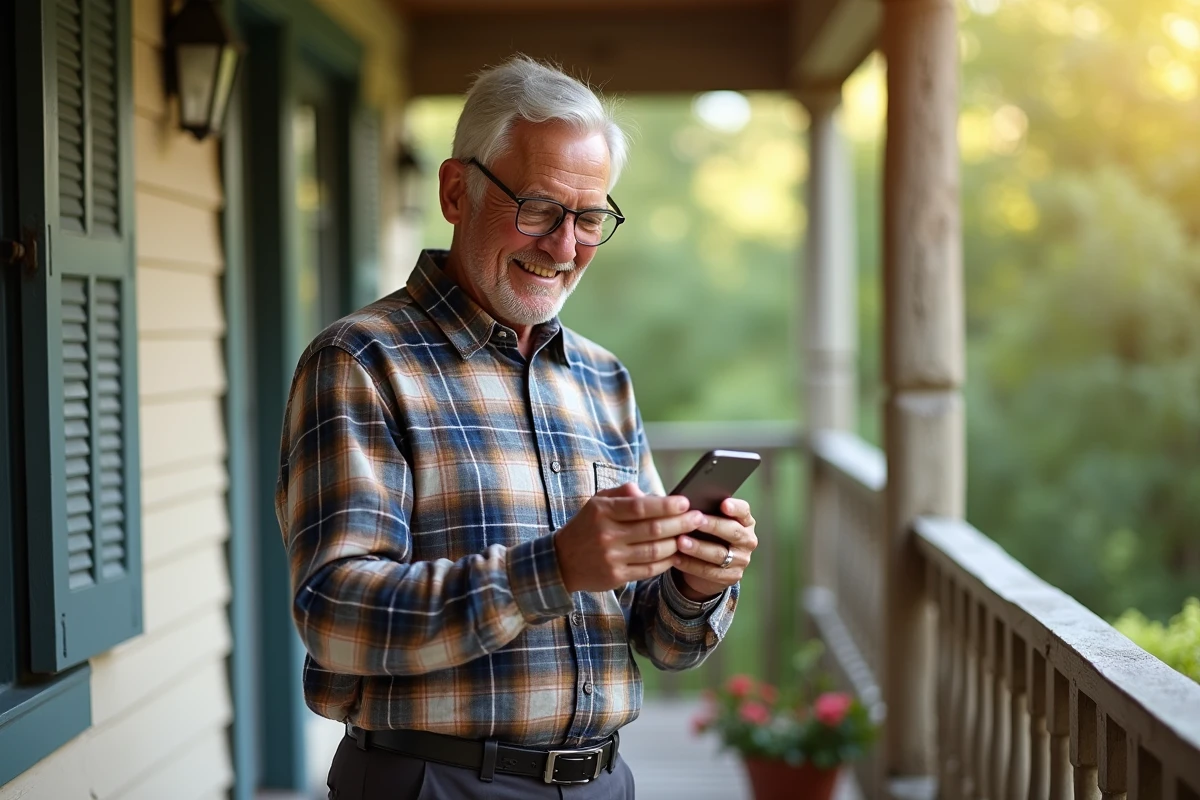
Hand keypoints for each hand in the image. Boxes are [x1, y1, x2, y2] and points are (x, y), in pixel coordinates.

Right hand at [554, 483, 703, 593]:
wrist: (561, 561)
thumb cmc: (586, 526)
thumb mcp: (598, 502)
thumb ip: (624, 494)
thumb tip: (653, 494)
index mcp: (603, 511)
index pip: (641, 507)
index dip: (666, 505)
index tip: (685, 502)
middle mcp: (607, 534)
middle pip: (652, 529)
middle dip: (680, 523)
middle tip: (698, 518)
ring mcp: (611, 557)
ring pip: (654, 551)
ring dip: (677, 543)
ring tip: (691, 536)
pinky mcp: (616, 576)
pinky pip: (649, 569)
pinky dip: (666, 562)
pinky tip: (676, 554)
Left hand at [672, 498, 756, 598]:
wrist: (710, 565)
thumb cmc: (708, 535)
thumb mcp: (710, 522)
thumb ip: (705, 513)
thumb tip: (687, 504)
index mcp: (745, 522)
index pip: (744, 511)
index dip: (735, 507)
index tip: (723, 504)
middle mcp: (747, 540)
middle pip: (733, 532)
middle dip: (713, 526)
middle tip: (696, 521)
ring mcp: (741, 560)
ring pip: (719, 554)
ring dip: (698, 548)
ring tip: (680, 542)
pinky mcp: (730, 577)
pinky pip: (709, 571)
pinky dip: (690, 565)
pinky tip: (676, 559)